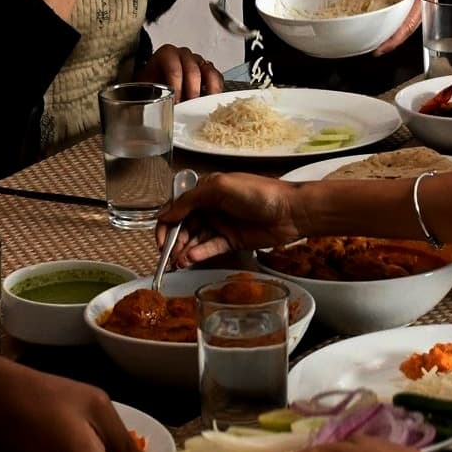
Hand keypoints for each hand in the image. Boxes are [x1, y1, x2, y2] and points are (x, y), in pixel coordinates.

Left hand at [140, 43, 222, 100]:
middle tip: (189, 108)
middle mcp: (184, 55)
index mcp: (167, 54)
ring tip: (202, 108)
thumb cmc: (151, 84)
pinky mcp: (209, 72)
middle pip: (193, 71)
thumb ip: (146, 96)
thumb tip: (145, 112)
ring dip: (207, 93)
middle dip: (192, 92)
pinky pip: (218, 79)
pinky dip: (216, 92)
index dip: (176, 86)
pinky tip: (210, 104)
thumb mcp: (145, 88)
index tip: (176, 103)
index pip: (174, 67)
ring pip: (209, 73)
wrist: (155, 83)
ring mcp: (199, 62)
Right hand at [154, 172, 304, 263]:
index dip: (165, 224)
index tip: (160, 241)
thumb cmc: (257, 192)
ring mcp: (221, 225)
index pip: (177, 208)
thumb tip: (165, 214)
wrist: (290, 211)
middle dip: (173, 242)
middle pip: (184, 227)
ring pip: (195, 240)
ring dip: (184, 251)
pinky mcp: (232, 241)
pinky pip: (210, 248)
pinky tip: (192, 259)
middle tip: (169, 257)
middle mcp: (211, 208)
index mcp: (206, 190)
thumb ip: (190, 200)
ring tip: (179, 263)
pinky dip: (200, 254)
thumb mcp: (220, 187)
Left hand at [380, 0, 451, 53]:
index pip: (409, 22)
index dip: (395, 37)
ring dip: (392, 34)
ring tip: (377, 42)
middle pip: (408, 28)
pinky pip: (403, 14)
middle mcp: (423, 0)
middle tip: (374, 50)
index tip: (381, 47)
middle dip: (392, 41)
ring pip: (406, 23)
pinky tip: (383, 25)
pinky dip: (393, 22)